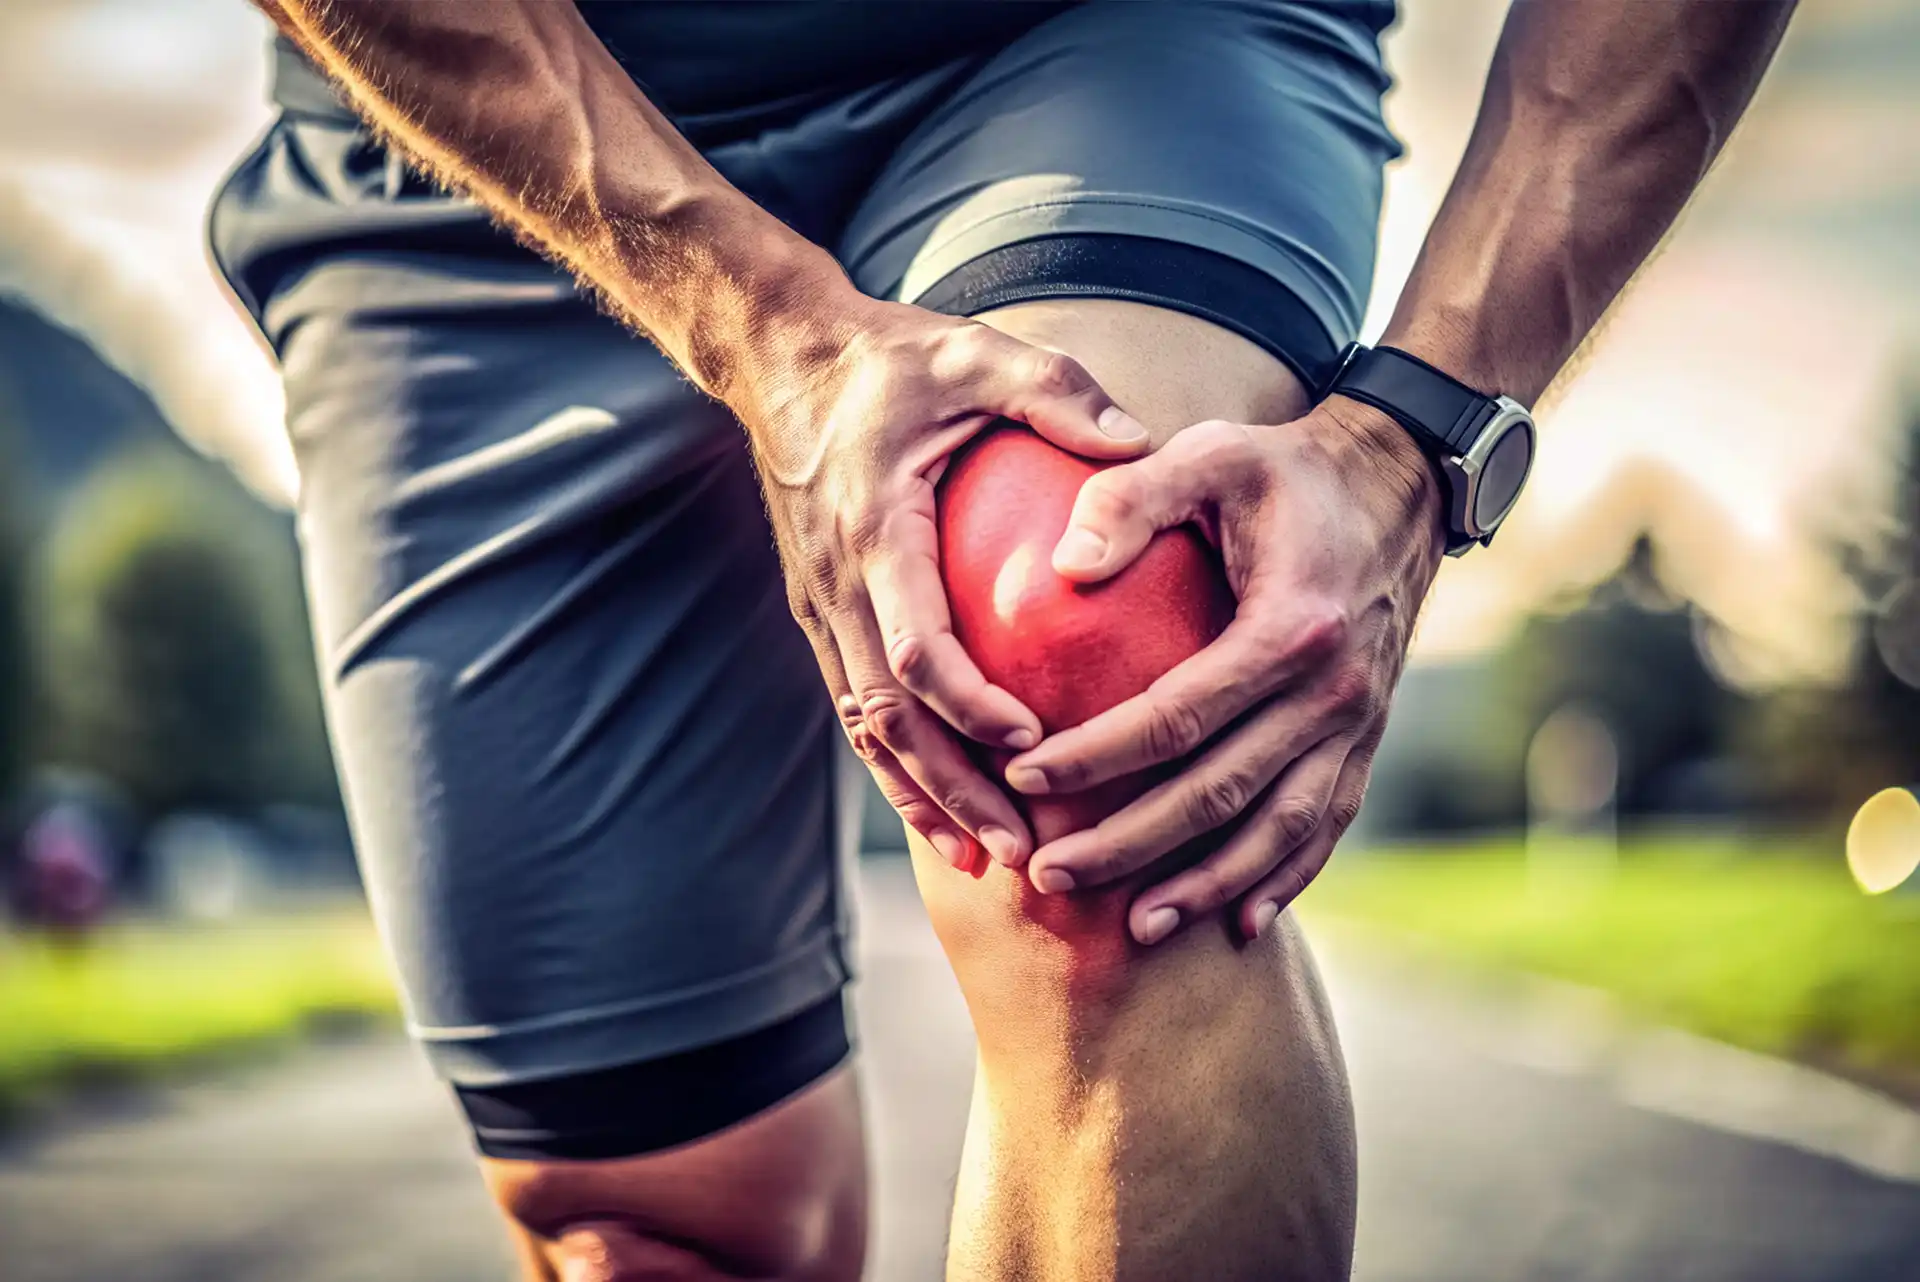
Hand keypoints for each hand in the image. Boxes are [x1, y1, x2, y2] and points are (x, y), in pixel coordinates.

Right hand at [731, 279, 1149, 868]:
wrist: (785, 360)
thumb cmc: (895, 360)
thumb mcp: (978, 354)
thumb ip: (1057, 393)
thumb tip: (1145, 446)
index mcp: (875, 532)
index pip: (914, 645)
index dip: (968, 707)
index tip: (1032, 745)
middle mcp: (837, 586)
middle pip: (888, 717)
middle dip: (952, 790)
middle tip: (1020, 849)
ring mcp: (822, 609)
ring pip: (867, 730)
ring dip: (923, 799)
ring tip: (987, 863)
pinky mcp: (823, 618)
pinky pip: (859, 712)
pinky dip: (898, 772)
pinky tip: (942, 819)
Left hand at [1003, 398, 1445, 942]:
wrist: (1396, 485)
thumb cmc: (1282, 471)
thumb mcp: (1212, 451)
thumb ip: (1132, 498)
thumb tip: (1065, 567)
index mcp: (1292, 625)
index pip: (1177, 712)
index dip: (1097, 753)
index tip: (1022, 776)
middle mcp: (1335, 688)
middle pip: (1220, 789)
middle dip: (1129, 842)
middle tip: (1047, 874)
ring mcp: (1358, 723)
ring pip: (1278, 827)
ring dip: (1206, 883)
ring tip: (1134, 927)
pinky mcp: (1365, 739)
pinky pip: (1326, 826)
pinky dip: (1284, 879)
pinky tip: (1237, 924)